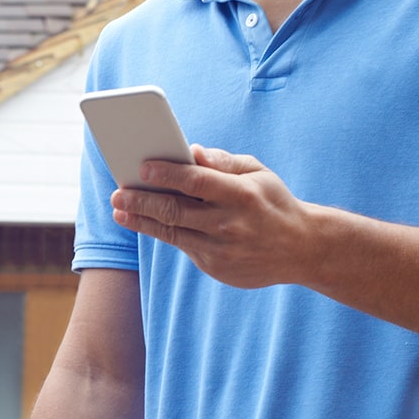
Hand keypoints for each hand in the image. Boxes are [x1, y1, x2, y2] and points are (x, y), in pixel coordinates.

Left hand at [111, 145, 315, 289]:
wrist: (302, 249)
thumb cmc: (274, 202)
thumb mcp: (258, 173)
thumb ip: (224, 162)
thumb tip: (191, 151)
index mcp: (242, 195)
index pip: (196, 181)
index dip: (166, 174)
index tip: (142, 166)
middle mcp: (230, 224)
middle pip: (176, 210)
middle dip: (142, 200)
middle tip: (117, 192)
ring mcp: (222, 250)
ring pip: (172, 232)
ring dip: (141, 219)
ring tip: (120, 208)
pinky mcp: (216, 267)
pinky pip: (184, 246)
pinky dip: (162, 232)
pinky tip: (143, 222)